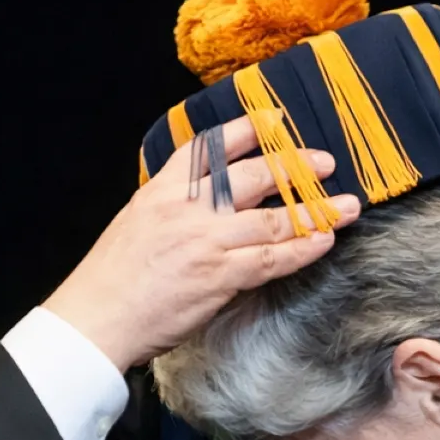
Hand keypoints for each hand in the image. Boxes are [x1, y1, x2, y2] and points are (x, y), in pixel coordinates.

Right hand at [45, 115, 361, 369]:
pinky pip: (273, 258)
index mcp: (163, 190)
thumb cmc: (112, 279)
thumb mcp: (136, 223)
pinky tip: (324, 241)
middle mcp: (187, 208)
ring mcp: (205, 240)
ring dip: (315, 211)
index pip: (211, 146)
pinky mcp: (218, 275)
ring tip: (344, 207)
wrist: (95, 317)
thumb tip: (211, 204)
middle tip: (323, 163)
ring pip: (273, 219)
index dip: (249, 130)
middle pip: (253, 175)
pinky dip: (303, 248)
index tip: (276, 122)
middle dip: (295, 167)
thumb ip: (173, 207)